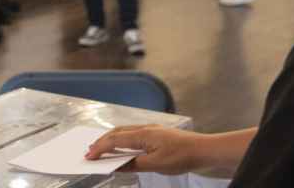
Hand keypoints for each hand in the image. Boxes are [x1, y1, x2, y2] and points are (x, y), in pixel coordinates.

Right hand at [85, 125, 208, 174]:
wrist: (204, 149)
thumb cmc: (183, 156)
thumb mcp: (157, 165)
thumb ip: (135, 164)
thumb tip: (118, 165)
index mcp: (143, 134)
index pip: (115, 140)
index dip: (100, 148)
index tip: (89, 156)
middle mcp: (145, 129)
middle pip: (117, 133)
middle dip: (102, 142)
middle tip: (90, 151)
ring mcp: (151, 131)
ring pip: (125, 132)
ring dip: (112, 140)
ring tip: (102, 149)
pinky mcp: (157, 135)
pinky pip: (134, 135)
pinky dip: (123, 141)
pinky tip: (123, 149)